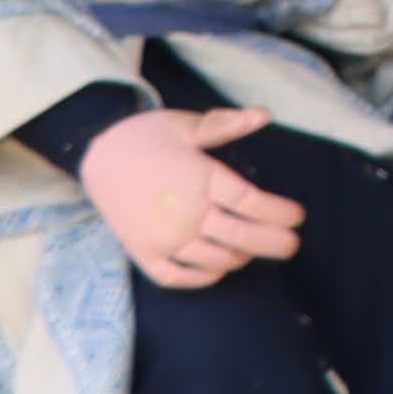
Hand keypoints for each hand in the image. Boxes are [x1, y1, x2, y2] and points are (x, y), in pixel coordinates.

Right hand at [79, 104, 305, 291]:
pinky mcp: (142, 252)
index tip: (298, 217)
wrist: (94, 153)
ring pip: (214, 259)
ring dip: (240, 258)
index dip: (279, 213)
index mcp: (199, 178)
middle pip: (241, 236)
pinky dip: (201, 278)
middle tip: (293, 245)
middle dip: (274, 243)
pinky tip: (217, 270)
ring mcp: (162, 237)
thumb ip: (227, 124)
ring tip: (252, 251)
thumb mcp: (186, 124)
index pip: (251, 203)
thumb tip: (266, 114)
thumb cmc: (145, 135)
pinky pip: (177, 277)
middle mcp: (184, 212)